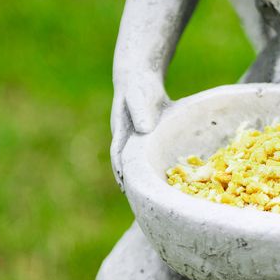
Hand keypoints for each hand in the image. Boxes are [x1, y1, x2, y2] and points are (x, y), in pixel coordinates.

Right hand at [110, 73, 168, 190]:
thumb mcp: (139, 98)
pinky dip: (151, 164)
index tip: (126, 186)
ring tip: (149, 192)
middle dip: (130, 179)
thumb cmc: (139, 87)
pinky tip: (161, 174)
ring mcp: (133, 137)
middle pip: (124, 163)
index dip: (121, 171)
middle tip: (137, 199)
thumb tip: (144, 130)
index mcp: (121, 131)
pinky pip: (147, 153)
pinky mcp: (144, 136)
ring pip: (136, 160)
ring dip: (140, 174)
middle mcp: (125, 137)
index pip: (118, 156)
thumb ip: (141, 112)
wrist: (139, 79)